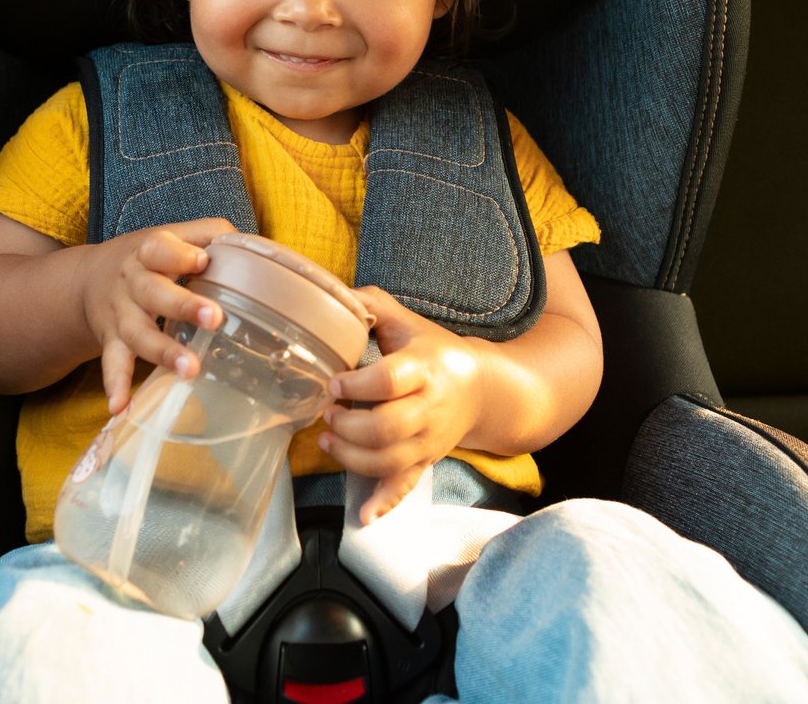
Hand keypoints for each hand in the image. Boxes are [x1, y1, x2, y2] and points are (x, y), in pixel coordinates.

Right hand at [82, 218, 233, 413]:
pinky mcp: (111, 340)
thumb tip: (251, 246)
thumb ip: (209, 234)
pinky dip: (115, 385)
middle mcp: (132, 283)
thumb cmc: (147, 258)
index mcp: (149, 251)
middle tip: (214, 317)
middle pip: (153, 292)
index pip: (160, 249)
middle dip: (182, 305)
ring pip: (138, 333)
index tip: (203, 261)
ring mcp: (121, 314)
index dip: (180, 254)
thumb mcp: (170, 235)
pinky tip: (120, 407)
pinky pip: (112, 363)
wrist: (87, 279)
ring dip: (162, 352)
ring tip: (189, 369)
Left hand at [317, 286, 484, 523]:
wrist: (480, 390)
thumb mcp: (408, 323)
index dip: (358, 385)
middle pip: (388, 427)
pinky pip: (407, 486)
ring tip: (327, 438)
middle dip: (350, 425)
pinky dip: (386, 503)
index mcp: (425, 369)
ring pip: (390, 459)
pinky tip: (365, 516)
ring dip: (352, 456)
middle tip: (327, 413)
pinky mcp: (425, 460)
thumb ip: (371, 305)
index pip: (390, 380)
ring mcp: (428, 440)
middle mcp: (430, 408)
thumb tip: (332, 291)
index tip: (333, 382)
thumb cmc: (433, 351)